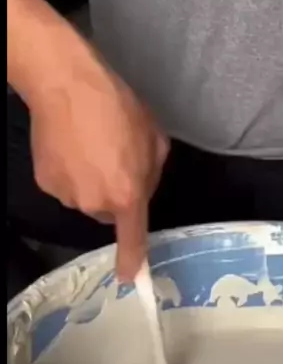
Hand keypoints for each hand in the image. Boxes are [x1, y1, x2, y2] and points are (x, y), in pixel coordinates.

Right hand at [30, 44, 168, 280]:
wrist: (65, 84)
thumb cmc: (117, 106)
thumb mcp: (154, 137)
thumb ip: (152, 173)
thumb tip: (141, 189)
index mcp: (127, 194)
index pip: (132, 238)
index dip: (133, 261)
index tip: (131, 279)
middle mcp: (95, 203)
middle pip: (109, 211)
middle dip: (115, 194)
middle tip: (115, 158)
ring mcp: (67, 195)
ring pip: (87, 198)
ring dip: (92, 181)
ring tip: (91, 147)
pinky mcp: (45, 183)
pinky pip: (66, 186)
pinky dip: (70, 172)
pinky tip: (71, 147)